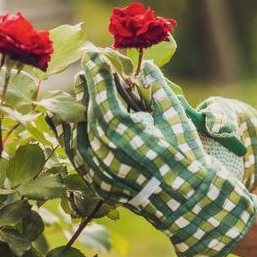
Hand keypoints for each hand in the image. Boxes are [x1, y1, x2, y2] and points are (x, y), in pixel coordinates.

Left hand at [54, 51, 256, 256]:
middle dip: (87, 86)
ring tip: (79, 87)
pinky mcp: (97, 183)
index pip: (104, 97)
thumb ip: (158, 90)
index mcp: (127, 135)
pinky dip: (68, 136)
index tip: (96, 55)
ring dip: (75, 107)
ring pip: (75, 133)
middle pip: (87, 112)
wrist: (188, 202)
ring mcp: (99, 171)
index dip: (99, 74)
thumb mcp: (177, 119)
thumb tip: (146, 66)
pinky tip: (67, 121)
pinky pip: (76, 155)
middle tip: (88, 65)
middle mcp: (107, 154)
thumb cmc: (187, 156)